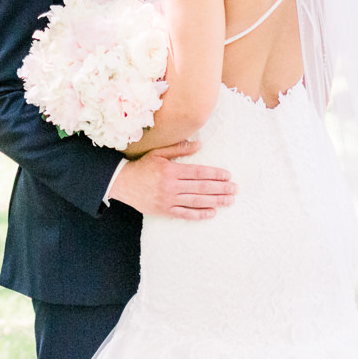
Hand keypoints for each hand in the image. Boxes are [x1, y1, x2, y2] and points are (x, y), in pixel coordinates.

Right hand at [108, 140, 234, 220]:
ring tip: (229, 201)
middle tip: (235, 189)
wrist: (122, 183)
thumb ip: (179, 149)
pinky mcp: (165, 210)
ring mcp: (168, 200)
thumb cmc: (142, 166)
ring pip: (196, 201)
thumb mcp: (158, 153)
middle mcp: (171, 186)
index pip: (198, 173)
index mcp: (171, 171)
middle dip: (220, 189)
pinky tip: (212, 212)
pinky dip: (199, 214)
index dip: (214, 174)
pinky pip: (185, 214)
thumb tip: (199, 145)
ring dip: (215, 201)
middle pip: (201, 188)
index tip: (228, 176)